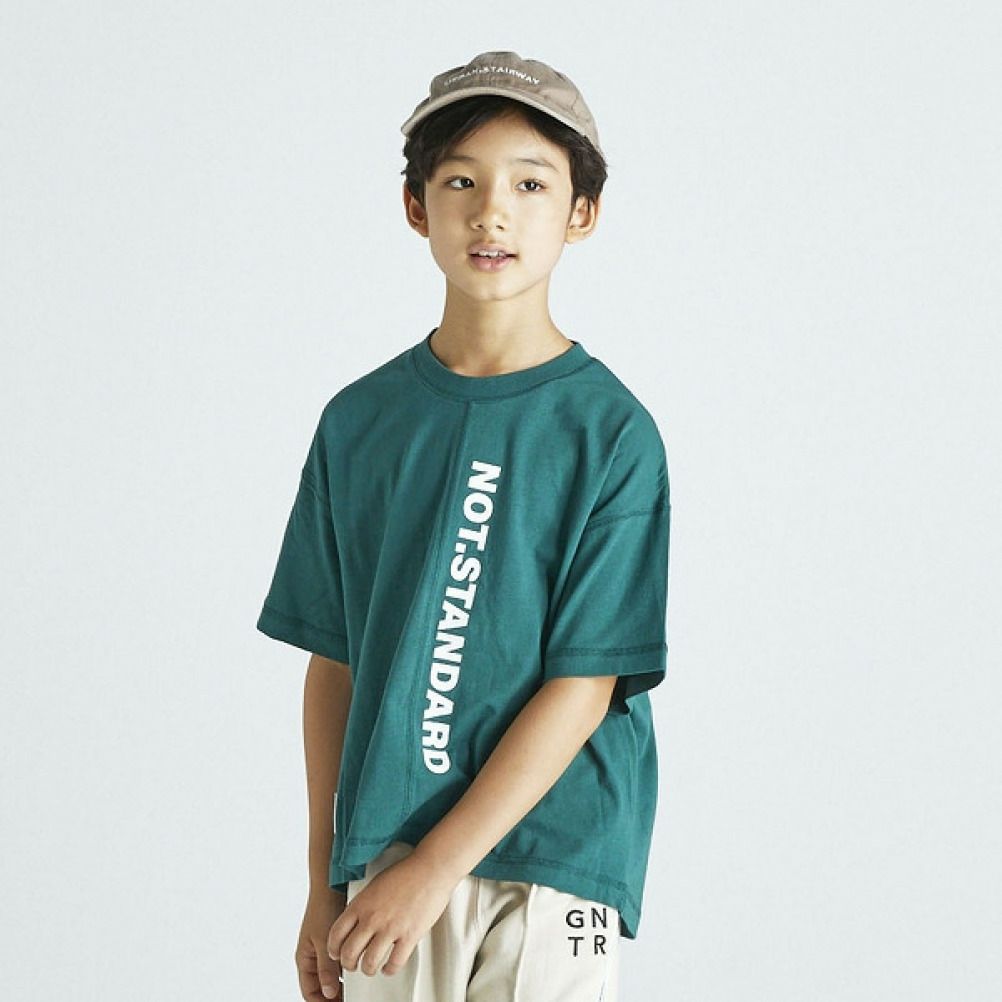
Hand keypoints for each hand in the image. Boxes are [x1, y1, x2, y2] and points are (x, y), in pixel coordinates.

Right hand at [296, 888, 347, 1000]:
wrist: (331, 885)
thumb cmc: (323, 908)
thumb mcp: (324, 941)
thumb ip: (326, 968)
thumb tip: (329, 992)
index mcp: (304, 959)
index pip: (310, 992)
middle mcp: (313, 956)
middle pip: (322, 987)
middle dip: (333, 996)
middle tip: (348, 1000)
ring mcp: (324, 949)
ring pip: (332, 976)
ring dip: (341, 983)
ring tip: (355, 990)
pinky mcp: (336, 941)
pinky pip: (339, 963)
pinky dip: (347, 969)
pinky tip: (358, 971)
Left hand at [327, 851, 458, 977]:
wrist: (430, 869)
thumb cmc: (406, 872)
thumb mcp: (375, 884)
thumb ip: (363, 904)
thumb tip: (357, 920)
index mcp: (361, 904)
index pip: (336, 934)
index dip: (333, 949)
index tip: (336, 953)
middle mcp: (373, 918)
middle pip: (349, 953)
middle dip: (348, 964)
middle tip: (352, 965)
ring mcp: (390, 928)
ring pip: (369, 963)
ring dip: (368, 969)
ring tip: (371, 968)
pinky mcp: (409, 936)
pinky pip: (394, 963)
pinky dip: (390, 969)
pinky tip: (389, 966)